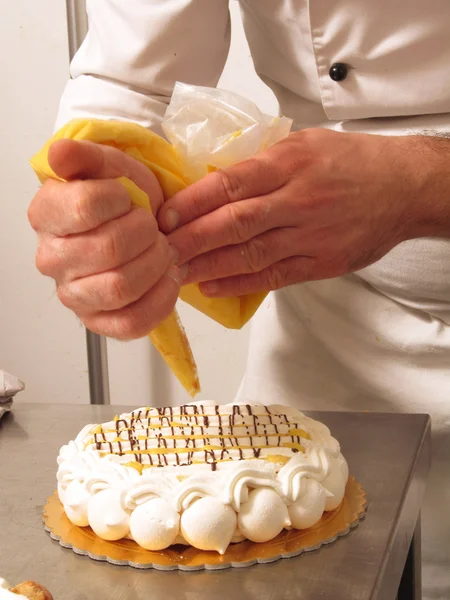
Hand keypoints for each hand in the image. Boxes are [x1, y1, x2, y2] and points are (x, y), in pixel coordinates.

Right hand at [28, 139, 179, 338]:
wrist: (140, 227)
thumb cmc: (123, 199)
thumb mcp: (110, 166)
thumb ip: (85, 156)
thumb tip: (60, 153)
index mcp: (47, 215)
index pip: (86, 207)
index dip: (121, 200)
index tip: (129, 199)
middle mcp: (52, 259)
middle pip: (110, 249)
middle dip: (147, 234)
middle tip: (155, 228)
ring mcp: (74, 295)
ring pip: (121, 288)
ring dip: (157, 266)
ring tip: (164, 251)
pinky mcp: (98, 322)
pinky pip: (131, 322)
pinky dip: (161, 299)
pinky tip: (167, 278)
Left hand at [158, 129, 425, 295]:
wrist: (404, 188)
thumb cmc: (354, 162)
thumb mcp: (306, 143)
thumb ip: (263, 160)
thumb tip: (217, 178)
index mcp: (289, 163)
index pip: (230, 184)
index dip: (193, 202)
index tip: (165, 216)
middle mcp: (297, 200)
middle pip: (233, 223)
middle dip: (190, 239)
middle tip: (159, 250)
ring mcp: (309, 236)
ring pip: (248, 254)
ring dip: (207, 265)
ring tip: (175, 273)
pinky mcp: (320, 263)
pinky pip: (272, 276)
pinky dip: (239, 283)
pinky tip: (211, 286)